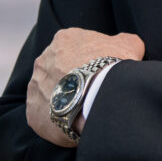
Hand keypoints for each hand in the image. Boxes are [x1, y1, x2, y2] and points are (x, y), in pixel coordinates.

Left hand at [26, 28, 144, 146]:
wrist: (99, 97)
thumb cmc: (113, 66)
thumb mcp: (129, 44)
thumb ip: (123, 40)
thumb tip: (124, 44)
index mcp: (64, 39)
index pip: (75, 47)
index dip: (89, 60)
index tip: (99, 71)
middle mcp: (43, 59)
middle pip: (58, 69)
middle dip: (71, 78)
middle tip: (90, 90)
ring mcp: (35, 86)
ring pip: (48, 92)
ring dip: (62, 98)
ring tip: (82, 108)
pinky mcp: (32, 112)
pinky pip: (43, 116)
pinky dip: (56, 119)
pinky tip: (73, 122)